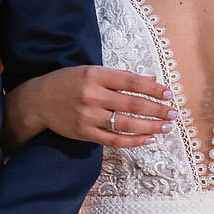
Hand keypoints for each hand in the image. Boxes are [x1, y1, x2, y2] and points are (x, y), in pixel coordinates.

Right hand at [19, 64, 174, 145]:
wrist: (39, 101)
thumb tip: (150, 81)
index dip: (153, 88)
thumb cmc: (68, 82)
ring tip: (166, 127)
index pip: (131, 82)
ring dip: (150, 127)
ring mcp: (88, 116)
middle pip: (132, 104)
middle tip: (174, 113)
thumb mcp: (92, 71)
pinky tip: (148, 139)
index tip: (169, 93)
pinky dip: (133, 141)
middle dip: (157, 109)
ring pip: (126, 124)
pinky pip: (114, 140)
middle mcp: (92, 96)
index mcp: (95, 75)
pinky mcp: (85, 133)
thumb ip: (120, 77)